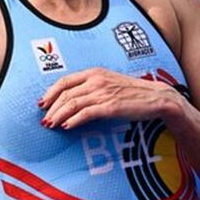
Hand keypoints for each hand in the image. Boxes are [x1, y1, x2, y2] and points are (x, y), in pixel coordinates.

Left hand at [37, 67, 182, 130]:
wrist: (157, 98)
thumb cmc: (133, 93)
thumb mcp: (110, 83)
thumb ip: (92, 87)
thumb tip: (72, 100)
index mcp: (95, 72)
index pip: (65, 81)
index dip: (50, 93)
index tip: (43, 104)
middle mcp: (96, 80)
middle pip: (65, 94)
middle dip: (52, 108)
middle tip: (44, 120)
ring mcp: (103, 92)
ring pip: (72, 104)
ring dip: (58, 116)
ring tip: (51, 125)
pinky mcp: (111, 106)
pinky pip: (86, 113)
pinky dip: (73, 120)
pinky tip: (67, 127)